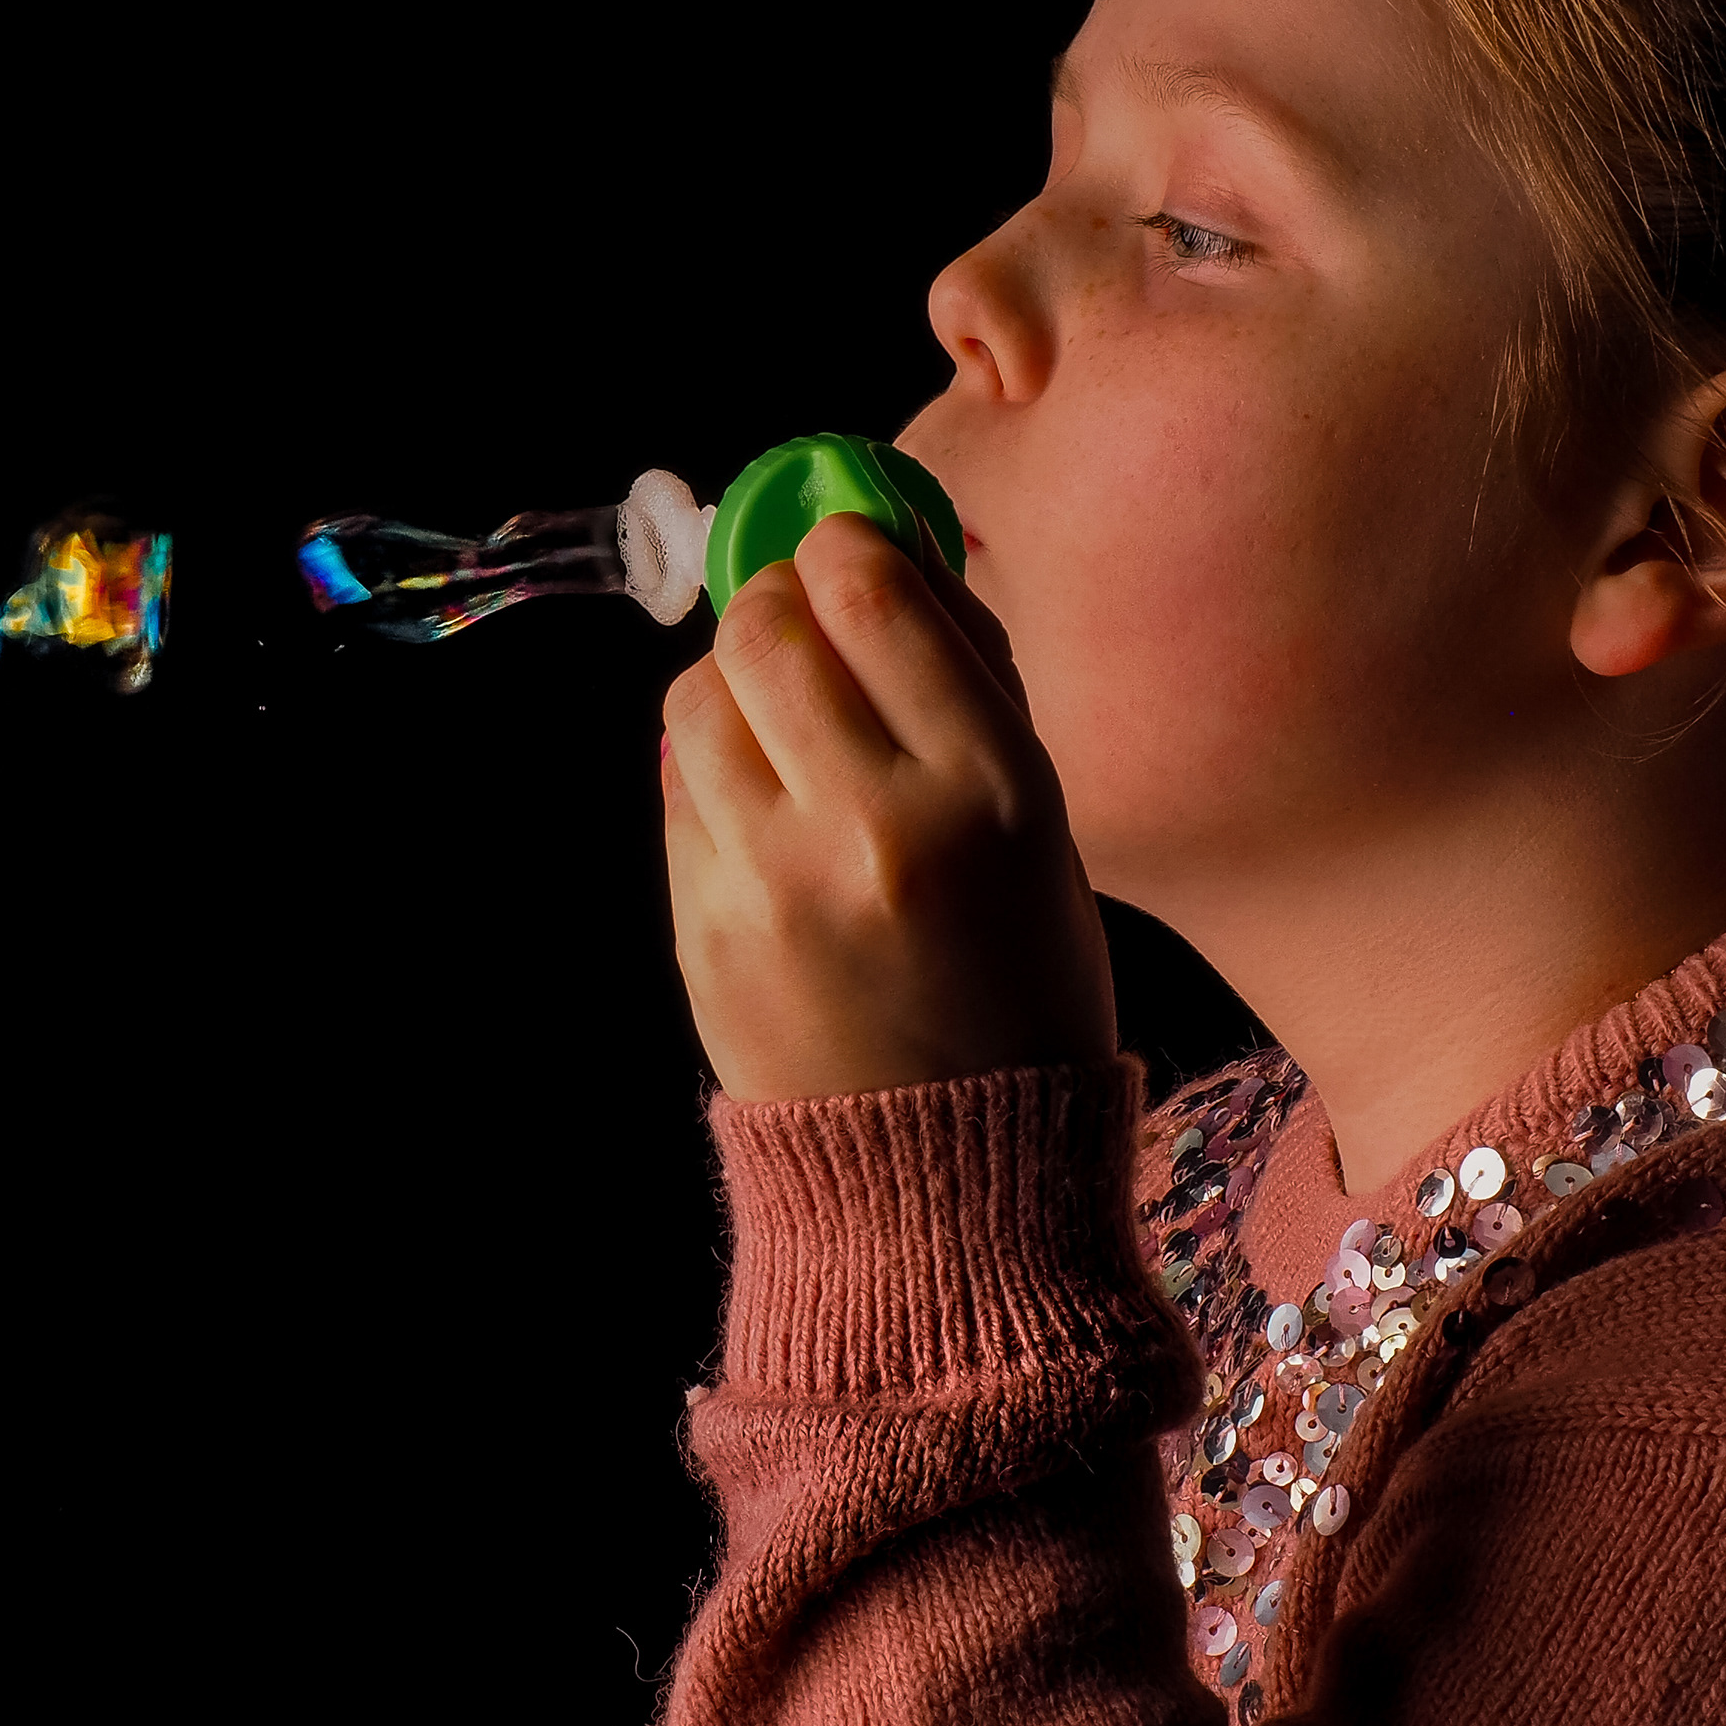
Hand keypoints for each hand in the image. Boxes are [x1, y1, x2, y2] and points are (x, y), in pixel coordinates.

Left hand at [660, 513, 1117, 1100]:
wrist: (952, 1180)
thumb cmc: (1022, 989)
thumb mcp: (1047, 835)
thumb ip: (969, 693)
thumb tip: (889, 553)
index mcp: (992, 792)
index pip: (875, 594)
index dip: (845, 544)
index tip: (846, 548)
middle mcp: (876, 824)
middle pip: (768, 626)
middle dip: (775, 594)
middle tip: (797, 610)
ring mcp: (773, 880)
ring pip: (701, 693)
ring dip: (731, 673)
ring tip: (777, 708)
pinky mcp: (702, 926)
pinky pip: (678, 784)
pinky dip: (711, 761)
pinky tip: (759, 793)